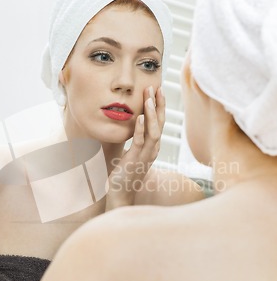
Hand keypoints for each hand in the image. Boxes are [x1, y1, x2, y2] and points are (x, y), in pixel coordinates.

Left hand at [106, 85, 164, 209]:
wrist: (121, 193)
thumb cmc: (125, 172)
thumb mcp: (132, 152)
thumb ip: (136, 140)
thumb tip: (134, 125)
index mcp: (153, 146)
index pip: (160, 122)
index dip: (160, 106)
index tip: (158, 90)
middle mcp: (153, 150)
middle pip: (160, 123)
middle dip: (159, 105)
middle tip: (156, 87)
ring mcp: (146, 155)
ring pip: (154, 131)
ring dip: (151, 114)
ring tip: (149, 98)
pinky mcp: (135, 160)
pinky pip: (140, 142)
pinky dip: (140, 129)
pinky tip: (138, 117)